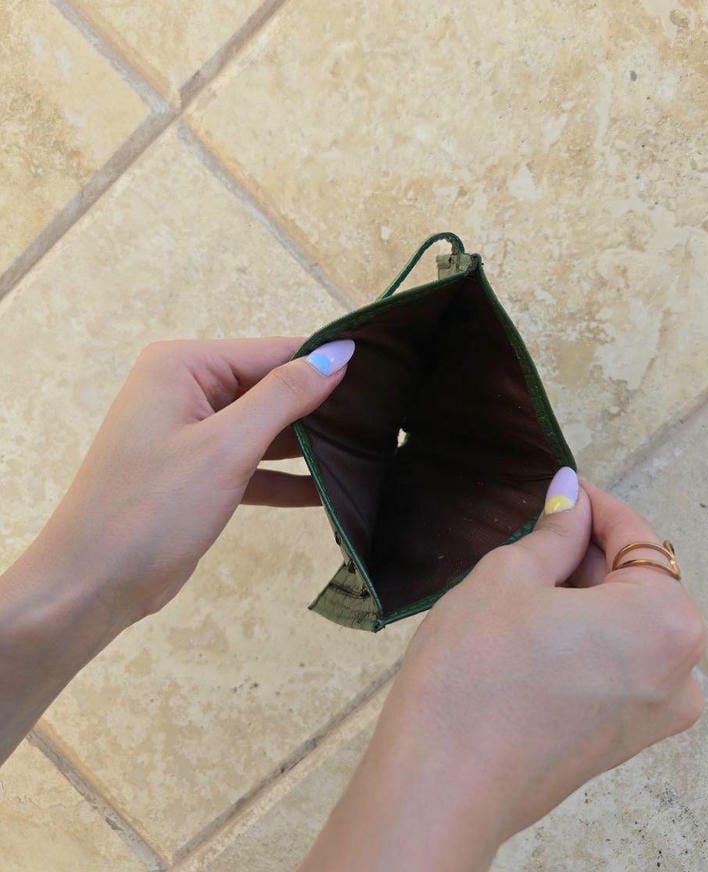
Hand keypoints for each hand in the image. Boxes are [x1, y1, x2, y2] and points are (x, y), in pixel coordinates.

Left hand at [39, 336, 355, 624]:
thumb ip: (285, 396)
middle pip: (269, 388)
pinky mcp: (198, 473)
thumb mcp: (226, 446)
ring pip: (264, 428)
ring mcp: (190, 433)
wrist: (91, 585)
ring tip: (370, 451)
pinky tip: (332, 491)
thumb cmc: (151, 508)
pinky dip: (285, 477)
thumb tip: (339, 353)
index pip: (271, 352)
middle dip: (319, 406)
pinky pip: (252, 463)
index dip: (324, 363)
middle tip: (385, 419)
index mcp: (182, 365)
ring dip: (308, 445)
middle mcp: (184, 389)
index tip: (385, 374)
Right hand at [301, 471, 706, 871]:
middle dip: (585, 555)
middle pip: (637, 583)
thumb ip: (554, 532)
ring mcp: (654, 715)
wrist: (441, 784)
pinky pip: (615, 665)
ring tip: (519, 590)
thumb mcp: (509, 577)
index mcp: (665, 621)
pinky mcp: (623, 741)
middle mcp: (678, 672)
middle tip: (527, 540)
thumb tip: (570, 494)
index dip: (592, 505)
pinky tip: (527, 634)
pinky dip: (581, 638)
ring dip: (580, 596)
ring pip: (624, 624)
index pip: (636, 537)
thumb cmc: (474, 675)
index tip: (559, 490)